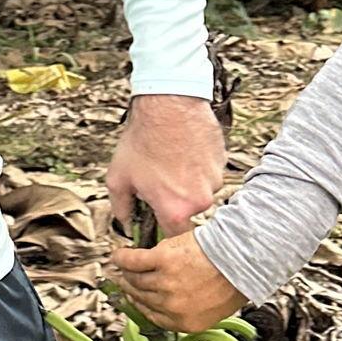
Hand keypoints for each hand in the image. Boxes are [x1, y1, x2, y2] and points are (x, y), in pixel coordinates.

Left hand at [106, 94, 224, 237]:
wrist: (168, 105)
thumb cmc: (143, 140)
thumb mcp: (118, 178)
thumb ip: (121, 207)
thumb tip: (124, 222)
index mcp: (175, 209)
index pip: (173, 235)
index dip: (162, 227)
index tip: (156, 219)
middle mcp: (200, 200)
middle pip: (188, 211)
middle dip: (175, 200)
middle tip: (160, 180)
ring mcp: (215, 180)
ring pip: (200, 191)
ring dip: (188, 182)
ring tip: (172, 161)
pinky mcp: (223, 162)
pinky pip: (209, 173)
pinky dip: (198, 167)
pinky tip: (184, 152)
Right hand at [111, 230, 244, 331]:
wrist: (243, 257)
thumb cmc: (234, 278)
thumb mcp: (214, 307)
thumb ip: (190, 309)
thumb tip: (172, 302)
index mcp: (185, 323)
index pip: (152, 315)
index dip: (141, 303)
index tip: (135, 295)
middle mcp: (172, 306)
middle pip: (141, 297)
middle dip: (131, 286)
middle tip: (125, 277)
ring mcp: (165, 284)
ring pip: (135, 280)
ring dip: (125, 272)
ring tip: (122, 264)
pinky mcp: (161, 261)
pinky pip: (133, 261)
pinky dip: (123, 258)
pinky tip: (119, 255)